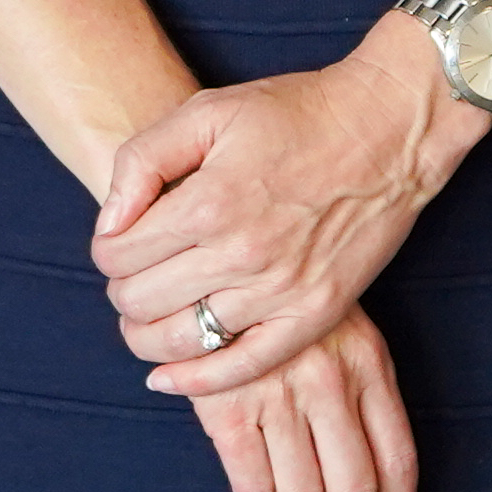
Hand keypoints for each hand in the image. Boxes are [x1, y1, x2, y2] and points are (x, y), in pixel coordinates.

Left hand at [93, 17, 470, 398]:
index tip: (116, 243)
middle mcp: (241, 255)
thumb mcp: (206, 112)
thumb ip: (142, 161)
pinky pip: (244, 366)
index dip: (105, 251)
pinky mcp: (315, 315)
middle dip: (121, 292)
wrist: (386, 129)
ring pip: (182, 340)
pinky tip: (168, 377)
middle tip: (130, 278)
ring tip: (143, 320)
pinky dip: (199, 380)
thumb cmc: (295, 114)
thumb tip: (107, 224)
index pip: (119, 255)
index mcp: (208, 203)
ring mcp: (280, 291)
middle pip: (142, 301)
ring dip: (146, 335)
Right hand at [192, 305, 420, 491]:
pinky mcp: (227, 404)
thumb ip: (361, 389)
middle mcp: (330, 382)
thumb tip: (374, 479)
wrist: (216, 256)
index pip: (398, 460)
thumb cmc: (282, 300)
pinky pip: (252, 482)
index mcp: (368, 364)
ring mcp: (278, 393)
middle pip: (354, 488)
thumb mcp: (341, 327)